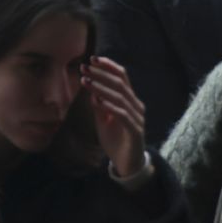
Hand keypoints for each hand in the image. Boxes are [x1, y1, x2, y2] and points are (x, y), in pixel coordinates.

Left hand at [81, 57, 145, 176]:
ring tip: (85, 81)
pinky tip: (97, 101)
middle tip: (84, 68)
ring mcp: (138, 118)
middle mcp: (136, 106)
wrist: (127, 163)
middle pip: (120, 84)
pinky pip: (122, 115)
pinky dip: (109, 106)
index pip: (122, 77)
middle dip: (100, 74)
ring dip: (101, 88)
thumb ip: (98, 103)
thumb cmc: (115, 139)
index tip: (92, 59)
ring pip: (120, 97)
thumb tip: (90, 85)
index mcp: (130, 100)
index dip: (108, 66)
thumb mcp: (102, 119)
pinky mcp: (135, 131)